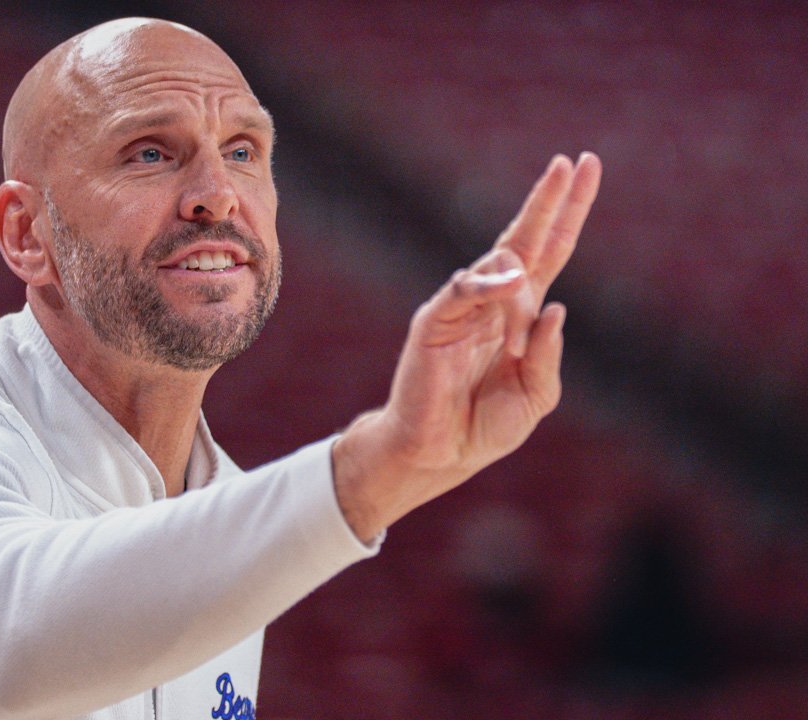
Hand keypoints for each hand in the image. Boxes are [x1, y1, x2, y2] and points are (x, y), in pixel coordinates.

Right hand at [332, 152, 602, 540]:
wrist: (438, 454)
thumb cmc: (484, 425)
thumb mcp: (536, 395)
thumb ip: (549, 356)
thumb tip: (557, 308)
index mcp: (522, 313)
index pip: (550, 250)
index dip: (569, 212)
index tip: (588, 168)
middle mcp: (493, 301)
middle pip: (524, 238)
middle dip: (548, 201)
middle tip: (570, 164)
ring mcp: (461, 307)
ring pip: (500, 268)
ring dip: (519, 300)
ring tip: (512, 350)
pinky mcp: (433, 322)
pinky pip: (461, 291)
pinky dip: (487, 285)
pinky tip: (511, 284)